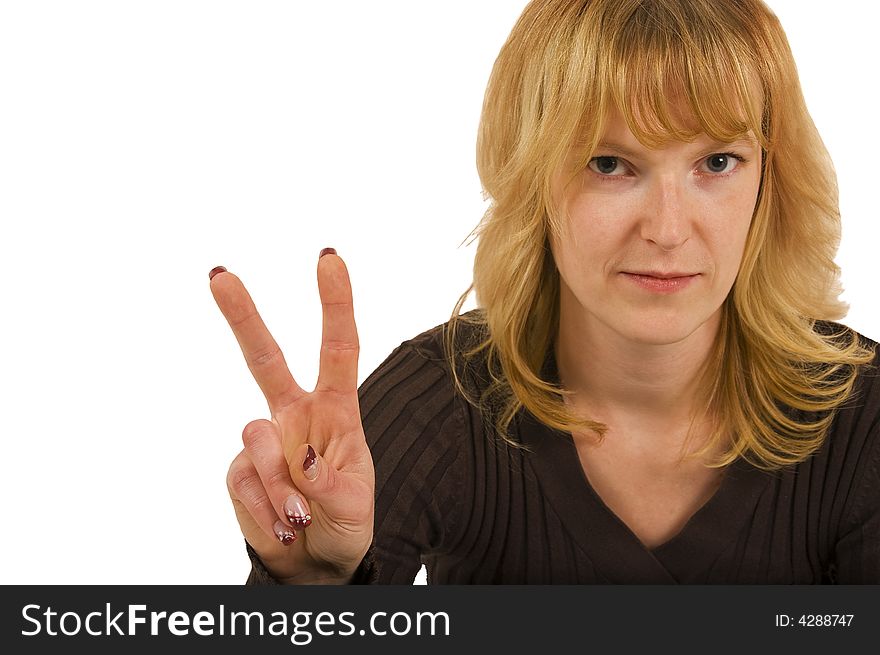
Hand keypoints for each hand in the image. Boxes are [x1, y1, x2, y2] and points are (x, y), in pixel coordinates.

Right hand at [209, 251, 373, 583]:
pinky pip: (244, 482)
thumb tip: (300, 457)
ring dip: (281, 487)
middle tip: (218, 275)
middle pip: (265, 359)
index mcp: (335, 410)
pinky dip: (266, 510)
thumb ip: (329, 480)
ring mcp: (263, 442)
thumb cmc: (346, 523)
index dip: (335, 304)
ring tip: (301, 518)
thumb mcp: (354, 505)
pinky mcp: (238, 470)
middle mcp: (295, 416)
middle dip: (244, 317)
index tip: (329, 258)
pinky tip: (284, 526)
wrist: (314, 563)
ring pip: (258, 441)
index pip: (338, 350)